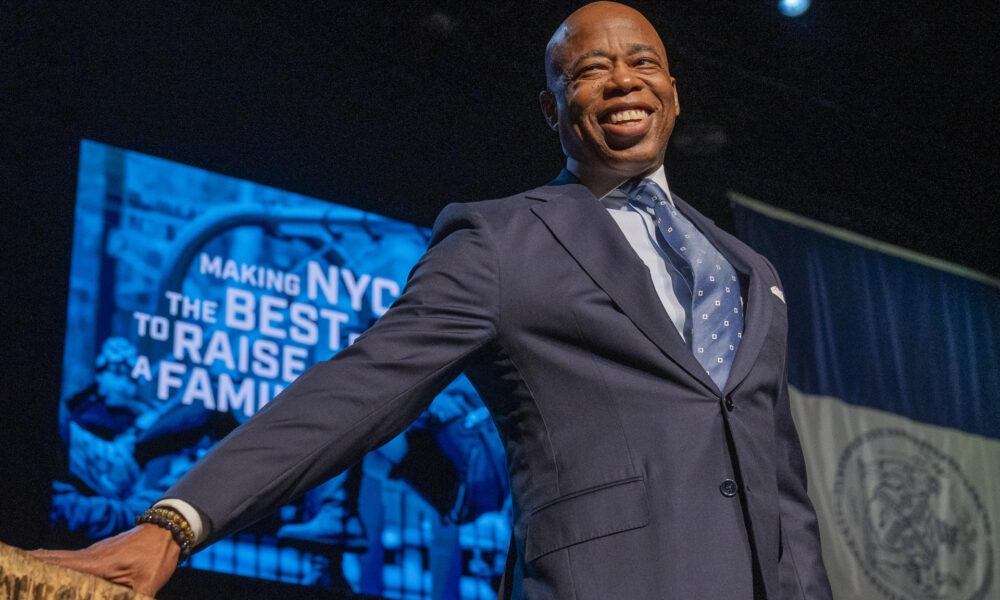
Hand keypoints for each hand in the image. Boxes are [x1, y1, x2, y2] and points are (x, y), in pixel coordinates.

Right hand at [30, 524, 178, 596]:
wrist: (168, 530)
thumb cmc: (157, 557)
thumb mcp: (147, 586)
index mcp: (98, 563)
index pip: (61, 567)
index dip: (40, 568)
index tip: (20, 566)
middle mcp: (90, 555)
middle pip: (53, 559)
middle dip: (31, 563)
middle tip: (11, 564)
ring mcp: (93, 552)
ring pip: (60, 557)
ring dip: (40, 561)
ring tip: (19, 565)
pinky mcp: (99, 552)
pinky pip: (70, 557)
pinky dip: (53, 559)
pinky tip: (45, 562)